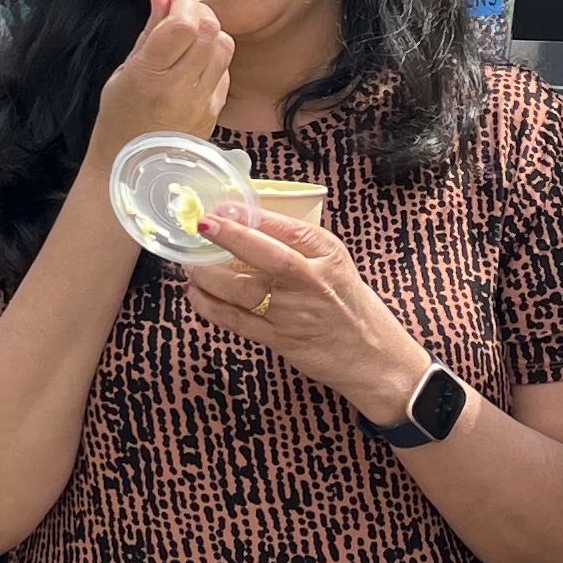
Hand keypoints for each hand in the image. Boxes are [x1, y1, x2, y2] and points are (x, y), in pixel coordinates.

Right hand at [92, 0, 237, 157]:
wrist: (132, 168)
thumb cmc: (119, 118)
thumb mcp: (124, 70)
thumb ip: (150, 30)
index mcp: (148, 76)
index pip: (182, 25)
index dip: (183, 1)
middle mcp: (179, 89)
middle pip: (208, 31)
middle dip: (199, 10)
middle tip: (184, 8)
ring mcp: (201, 103)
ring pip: (224, 47)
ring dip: (210, 31)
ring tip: (191, 33)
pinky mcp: (215, 112)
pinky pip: (225, 70)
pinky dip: (214, 57)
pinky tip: (196, 61)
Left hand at [183, 209, 430, 421]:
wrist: (372, 356)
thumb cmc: (349, 304)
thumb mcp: (335, 263)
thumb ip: (299, 244)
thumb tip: (249, 222)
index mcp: (328, 255)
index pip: (289, 228)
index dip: (253, 216)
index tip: (224, 206)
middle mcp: (313, 281)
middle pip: (268, 256)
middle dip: (231, 237)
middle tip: (202, 224)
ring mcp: (295, 313)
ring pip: (243, 290)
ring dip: (210, 275)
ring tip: (191, 262)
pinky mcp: (281, 339)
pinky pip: (237, 321)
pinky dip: (210, 307)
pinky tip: (195, 294)